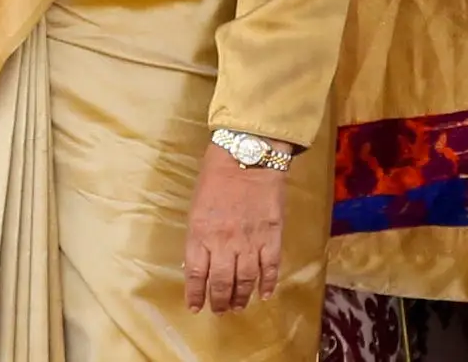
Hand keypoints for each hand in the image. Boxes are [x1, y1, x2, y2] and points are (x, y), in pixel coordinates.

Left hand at [183, 144, 285, 314]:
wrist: (248, 156)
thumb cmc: (216, 176)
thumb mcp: (197, 205)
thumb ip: (199, 234)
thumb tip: (200, 261)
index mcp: (200, 232)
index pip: (196, 272)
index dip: (195, 293)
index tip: (196, 307)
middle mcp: (224, 242)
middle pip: (221, 282)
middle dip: (219, 301)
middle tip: (219, 311)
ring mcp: (250, 242)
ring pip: (245, 280)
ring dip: (241, 298)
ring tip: (237, 307)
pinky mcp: (272, 237)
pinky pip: (270, 268)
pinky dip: (268, 284)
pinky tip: (264, 294)